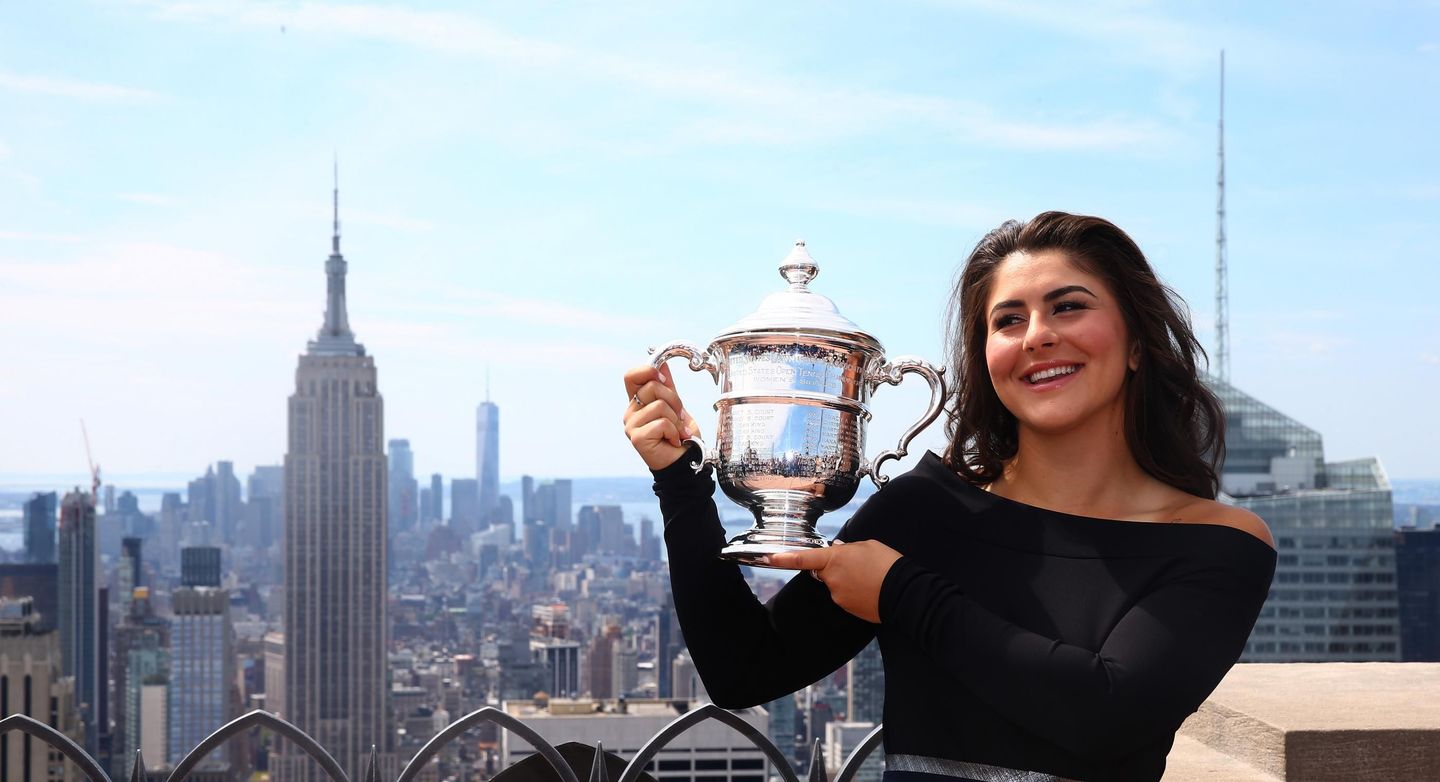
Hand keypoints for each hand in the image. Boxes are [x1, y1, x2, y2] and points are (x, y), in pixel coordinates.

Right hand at [622, 363, 701, 470]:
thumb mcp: (676, 406)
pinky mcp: (637, 438)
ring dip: (676, 420)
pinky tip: (673, 440)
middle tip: (679, 416)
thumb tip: (663, 364)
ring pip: (659, 405)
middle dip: (674, 400)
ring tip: (677, 432)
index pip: (631, 376)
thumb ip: (668, 387)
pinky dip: (674, 431)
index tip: (664, 378)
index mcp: (637, 402)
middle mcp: (631, 412)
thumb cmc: (679, 435)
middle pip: (652, 387)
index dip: (647, 370)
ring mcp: (631, 425)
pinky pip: (661, 423)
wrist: (685, 460)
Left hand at [767, 540, 902, 623]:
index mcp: (835, 559)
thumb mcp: (867, 546)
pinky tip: (871, 588)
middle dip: (836, 567)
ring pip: (837, 584)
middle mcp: (832, 579)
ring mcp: (838, 596)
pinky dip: (855, 592)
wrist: (905, 592)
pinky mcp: (847, 609)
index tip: (768, 557)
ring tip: (870, 577)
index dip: (783, 558)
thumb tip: (839, 552)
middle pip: (825, 571)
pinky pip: (846, 596)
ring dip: (848, 580)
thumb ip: (848, 549)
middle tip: (859, 564)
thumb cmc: (887, 564)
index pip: (803, 558)